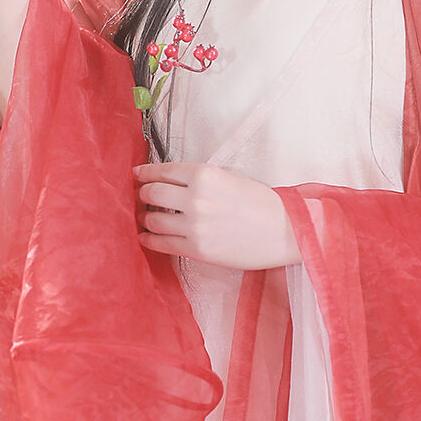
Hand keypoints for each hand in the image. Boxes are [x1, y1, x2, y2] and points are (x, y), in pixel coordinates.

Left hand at [133, 162, 300, 269]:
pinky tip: (147, 236)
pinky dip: (149, 239)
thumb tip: (168, 181)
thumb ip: (198, 178)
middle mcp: (195, 198)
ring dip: (145, 218)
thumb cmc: (260, 203)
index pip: (162, 171)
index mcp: (204, 174)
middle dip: (143, 194)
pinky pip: (160, 243)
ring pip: (152, 219)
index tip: (137, 175)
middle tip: (142, 197)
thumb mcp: (228, 178)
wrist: (283, 230)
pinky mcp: (196, 249)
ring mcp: (194, 225)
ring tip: (145, 218)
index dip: (145, 173)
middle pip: (151, 194)